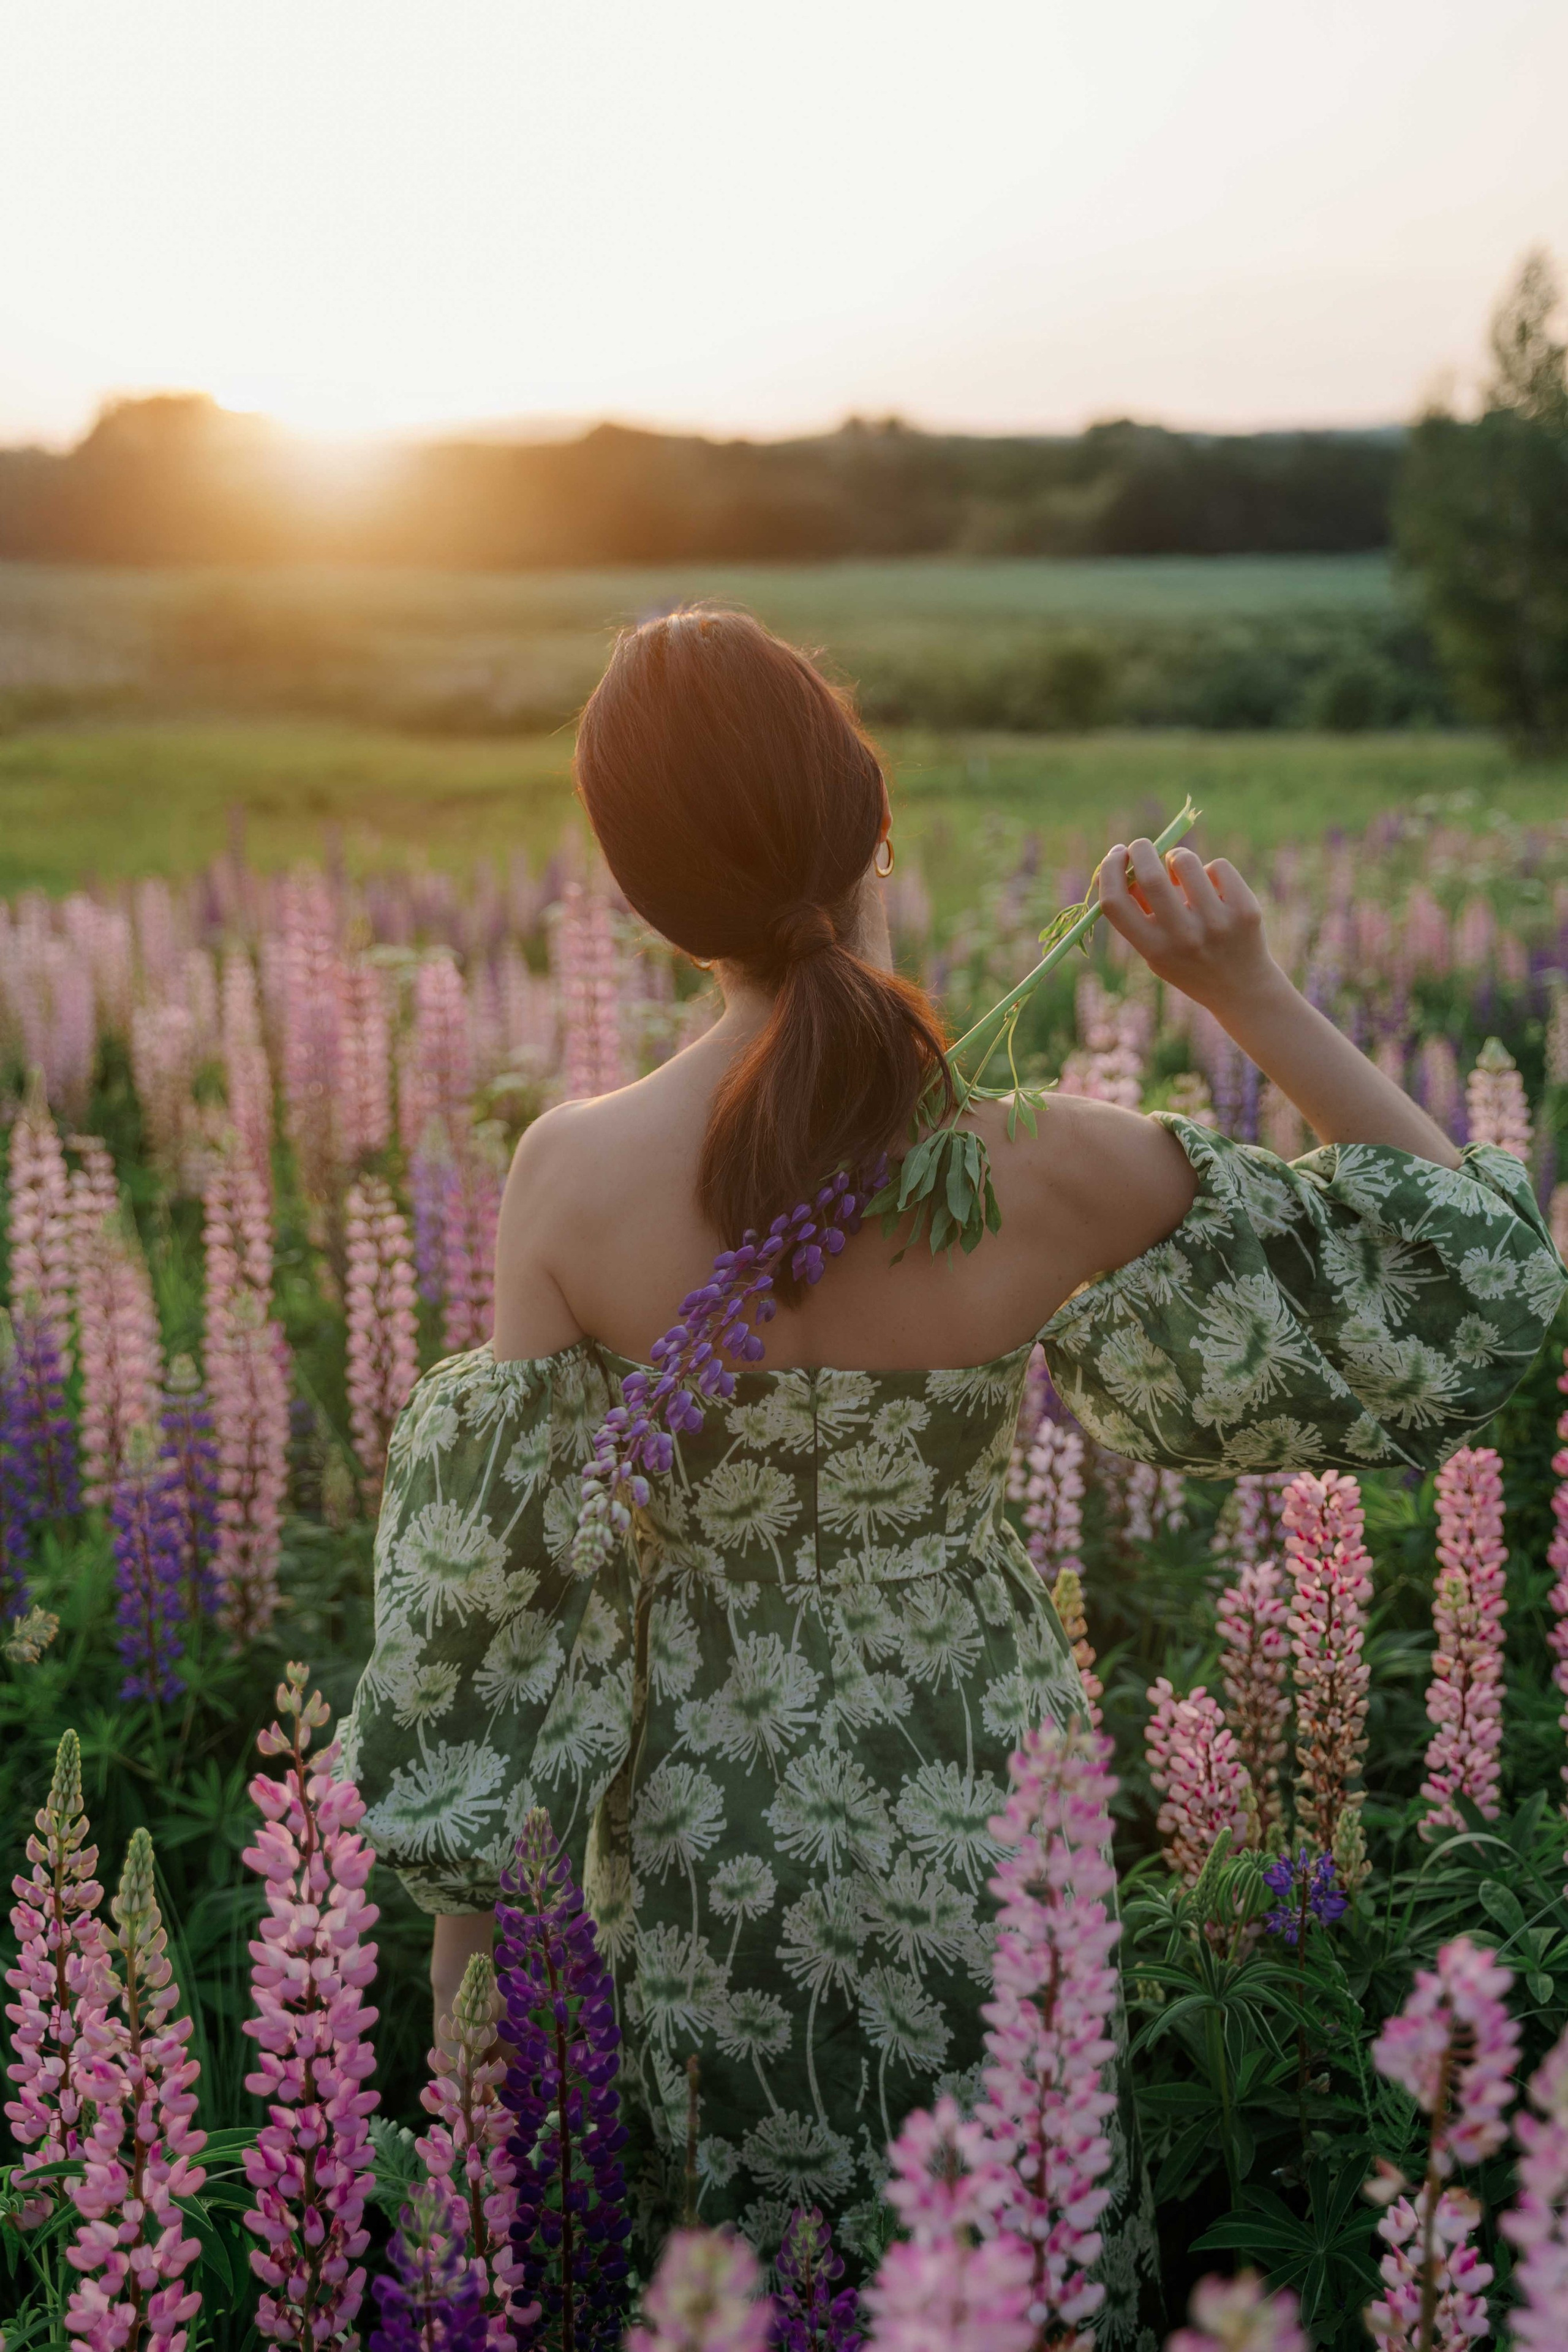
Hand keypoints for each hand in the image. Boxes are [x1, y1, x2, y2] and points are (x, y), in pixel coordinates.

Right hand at [1096, 839, 1276, 1009]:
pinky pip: (1218, 866)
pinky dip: (1210, 871)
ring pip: (1185, 862)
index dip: (1108, 870)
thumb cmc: (1188, 963)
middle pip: (1149, 876)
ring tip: (1183, 872)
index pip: (1115, 902)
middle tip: (1142, 847)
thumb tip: (1123, 863)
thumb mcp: (1156, 950)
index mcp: (1154, 949)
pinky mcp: (1245, 910)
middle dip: (1140, 849)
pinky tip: (1215, 890)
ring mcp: (1217, 923)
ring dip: (1177, 858)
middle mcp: (1184, 937)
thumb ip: (1139, 912)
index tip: (1116, 855)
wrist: (1242, 989)